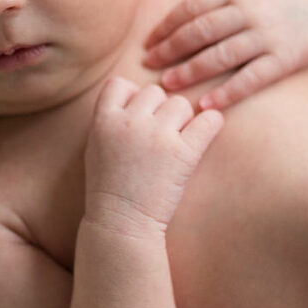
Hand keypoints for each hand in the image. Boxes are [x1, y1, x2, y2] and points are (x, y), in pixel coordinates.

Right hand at [84, 77, 223, 234]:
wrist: (121, 223)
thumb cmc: (110, 188)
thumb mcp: (96, 147)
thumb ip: (112, 120)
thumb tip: (135, 94)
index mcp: (103, 120)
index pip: (120, 84)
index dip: (133, 97)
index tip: (140, 118)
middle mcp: (130, 122)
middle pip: (156, 93)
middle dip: (161, 111)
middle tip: (161, 138)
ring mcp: (157, 136)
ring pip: (182, 104)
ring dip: (184, 121)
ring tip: (177, 145)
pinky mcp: (183, 152)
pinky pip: (209, 120)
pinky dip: (211, 124)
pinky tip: (205, 135)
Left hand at [142, 0, 307, 109]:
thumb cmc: (281, 0)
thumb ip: (218, 1)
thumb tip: (174, 22)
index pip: (191, 7)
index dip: (166, 25)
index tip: (148, 42)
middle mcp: (250, 10)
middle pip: (200, 31)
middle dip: (170, 49)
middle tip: (148, 65)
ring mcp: (268, 36)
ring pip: (220, 55)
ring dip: (190, 71)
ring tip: (168, 85)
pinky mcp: (283, 59)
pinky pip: (250, 79)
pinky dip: (226, 93)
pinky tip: (207, 105)